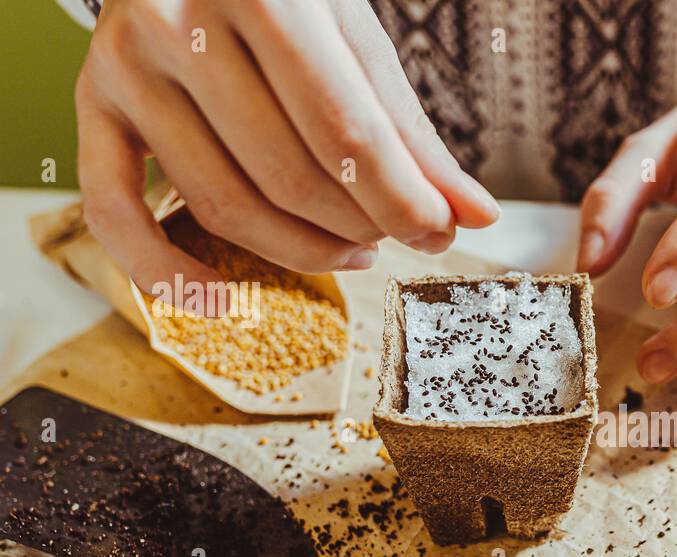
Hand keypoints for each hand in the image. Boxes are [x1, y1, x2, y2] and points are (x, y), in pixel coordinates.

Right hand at [75, 0, 498, 296]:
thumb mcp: (356, 38)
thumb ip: (411, 130)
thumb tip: (476, 215)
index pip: (345, 132)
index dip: (401, 201)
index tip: (440, 233)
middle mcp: (178, 23)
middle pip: (287, 178)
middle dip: (360, 225)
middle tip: (398, 234)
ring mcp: (126, 67)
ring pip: (224, 206)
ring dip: (302, 251)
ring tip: (353, 247)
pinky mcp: (91, 104)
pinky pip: (117, 214)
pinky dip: (167, 272)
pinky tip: (223, 300)